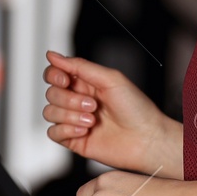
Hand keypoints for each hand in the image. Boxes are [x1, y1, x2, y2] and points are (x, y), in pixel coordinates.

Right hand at [42, 51, 180, 176]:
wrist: (147, 140)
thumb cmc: (136, 109)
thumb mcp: (110, 78)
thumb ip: (79, 66)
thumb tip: (52, 55)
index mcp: (86, 83)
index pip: (54, 74)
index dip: (54, 75)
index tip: (66, 81)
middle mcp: (78, 100)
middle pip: (51, 93)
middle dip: (69, 100)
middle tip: (92, 105)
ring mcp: (75, 120)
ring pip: (49, 112)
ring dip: (70, 115)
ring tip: (92, 120)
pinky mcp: (73, 139)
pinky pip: (52, 133)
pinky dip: (66, 131)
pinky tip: (84, 131)